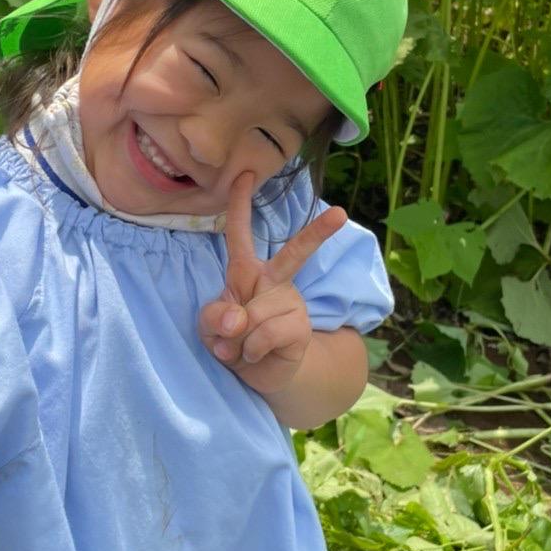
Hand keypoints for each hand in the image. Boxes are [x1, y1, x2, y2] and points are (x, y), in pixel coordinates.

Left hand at [198, 171, 345, 395]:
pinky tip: (254, 355)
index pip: (239, 234)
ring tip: (240, 347)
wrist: (259, 375)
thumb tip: (237, 318)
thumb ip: (214, 317)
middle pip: (295, 253)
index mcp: (247, 272)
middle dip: (317, 233)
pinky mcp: (299, 328)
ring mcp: (289, 303)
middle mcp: (273, 281)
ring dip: (238, 339)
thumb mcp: (210, 328)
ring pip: (254, 314)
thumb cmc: (232, 341)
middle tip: (340, 212)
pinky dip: (251, 350)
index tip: (245, 175)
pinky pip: (265, 335)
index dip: (239, 204)